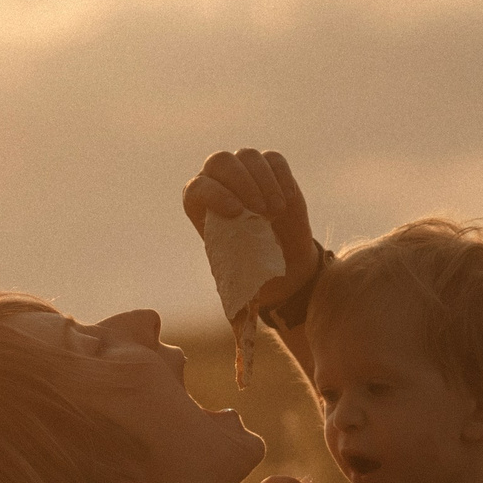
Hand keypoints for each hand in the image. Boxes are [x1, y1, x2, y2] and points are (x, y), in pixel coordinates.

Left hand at [183, 149, 318, 299]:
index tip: (237, 214)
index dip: (214, 195)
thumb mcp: (236, 282)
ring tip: (274, 213)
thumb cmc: (252, 275)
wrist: (283, 268)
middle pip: (219, 161)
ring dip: (263, 182)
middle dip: (240, 182)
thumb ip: (232, 289)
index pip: (197, 188)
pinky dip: (281, 178)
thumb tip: (238, 325)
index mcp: (200, 207)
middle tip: (259, 211)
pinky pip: (273, 159)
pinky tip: (286, 204)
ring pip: (247, 157)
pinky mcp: (272, 170)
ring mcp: (246, 173)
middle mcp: (219, 184)